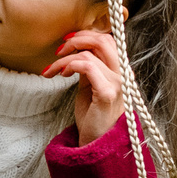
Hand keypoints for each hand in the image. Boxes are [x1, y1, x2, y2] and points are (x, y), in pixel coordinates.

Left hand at [42, 29, 122, 144]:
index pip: (108, 40)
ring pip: (89, 54)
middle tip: (59, 50)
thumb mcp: (90, 86)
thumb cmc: (93, 115)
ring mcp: (118, 83)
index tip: (66, 43)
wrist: (97, 142)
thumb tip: (76, 51)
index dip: (86, 35)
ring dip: (64, 59)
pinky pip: (87, 67)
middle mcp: (123, 74)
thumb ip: (89, 68)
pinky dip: (70, 66)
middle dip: (77, 40)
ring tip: (53, 70)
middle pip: (103, 40)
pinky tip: (62, 75)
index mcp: (120, 70)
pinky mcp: (107, 93)